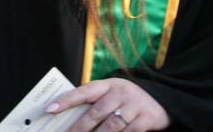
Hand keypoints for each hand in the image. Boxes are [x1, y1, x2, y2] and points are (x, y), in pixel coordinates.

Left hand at [48, 77, 169, 131]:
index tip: (50, 109)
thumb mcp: (113, 93)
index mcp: (108, 84)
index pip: (84, 91)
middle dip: (79, 128)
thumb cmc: (128, 99)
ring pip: (111, 126)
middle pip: (96, 113)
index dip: (66, 100)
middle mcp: (120, 92)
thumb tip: (70, 118)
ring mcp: (134, 105)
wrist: (163, 100)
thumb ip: (96, 102)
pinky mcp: (146, 119)